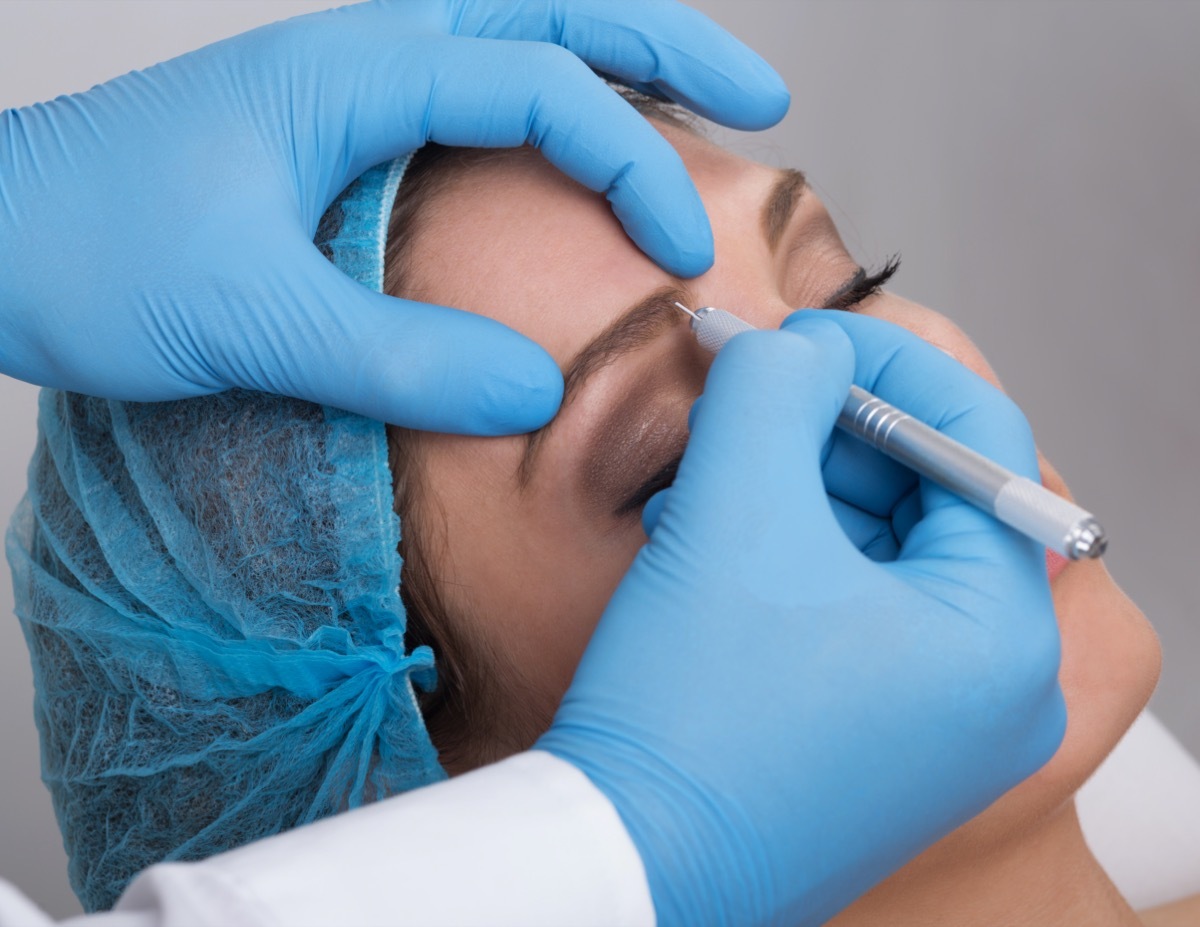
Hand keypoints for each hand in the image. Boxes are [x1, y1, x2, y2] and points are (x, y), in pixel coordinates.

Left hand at [0, 0, 787, 430]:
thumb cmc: (87, 253)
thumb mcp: (250, 317)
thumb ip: (398, 357)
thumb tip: (535, 393)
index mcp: (358, 72)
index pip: (541, 88)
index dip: (631, 160)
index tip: (681, 250)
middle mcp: (367, 61)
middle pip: (552, 15)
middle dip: (668, 45)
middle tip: (764, 92)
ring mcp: (353, 97)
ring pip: (516, 48)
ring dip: (616, 67)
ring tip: (701, 106)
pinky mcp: (339, 144)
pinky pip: (472, 108)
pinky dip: (549, 120)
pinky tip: (574, 159)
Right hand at [540, 311, 1066, 925]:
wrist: (624, 863)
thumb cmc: (691, 714)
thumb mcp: (734, 507)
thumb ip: (775, 387)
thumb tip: (797, 346)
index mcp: (1001, 635)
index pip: (977, 442)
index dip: (886, 362)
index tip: (801, 336)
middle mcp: (992, 689)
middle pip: (923, 498)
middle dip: (820, 435)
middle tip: (740, 403)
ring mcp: (932, 723)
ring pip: (873, 552)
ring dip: (786, 493)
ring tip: (700, 487)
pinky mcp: (869, 739)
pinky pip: (844, 611)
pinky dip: (780, 559)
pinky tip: (705, 546)